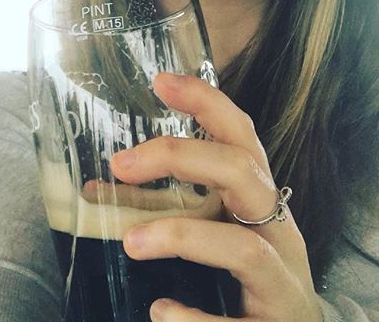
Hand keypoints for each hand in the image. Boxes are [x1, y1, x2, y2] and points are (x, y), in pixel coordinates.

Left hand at [110, 73, 321, 321]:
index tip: (161, 80)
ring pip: (244, 248)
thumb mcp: (214, 232)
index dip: (206, 102)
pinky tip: (161, 311)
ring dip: (181, 237)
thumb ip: (160, 210)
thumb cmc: (248, 277)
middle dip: (181, 156)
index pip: (239, 135)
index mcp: (259, 199)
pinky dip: (196, 318)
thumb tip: (96, 190)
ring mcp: (282, 281)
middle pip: (242, 171)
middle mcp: (278, 231)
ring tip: (130, 243)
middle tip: (121, 163)